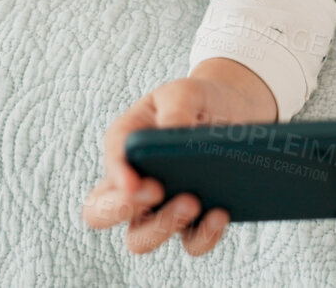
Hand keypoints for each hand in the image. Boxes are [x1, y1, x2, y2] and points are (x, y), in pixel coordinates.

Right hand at [83, 59, 276, 256]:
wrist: (236, 114)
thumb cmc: (198, 101)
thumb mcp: (187, 91)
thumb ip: (176, 104)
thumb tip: (172, 130)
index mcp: (123, 148)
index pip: (107, 168)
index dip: (116, 178)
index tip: (138, 182)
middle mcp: (133, 185)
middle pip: (99, 214)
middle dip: (121, 209)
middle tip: (156, 190)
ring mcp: (160, 209)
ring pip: (140, 240)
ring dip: (163, 226)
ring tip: (193, 201)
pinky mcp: (194, 224)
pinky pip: (190, 244)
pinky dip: (205, 235)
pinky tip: (221, 213)